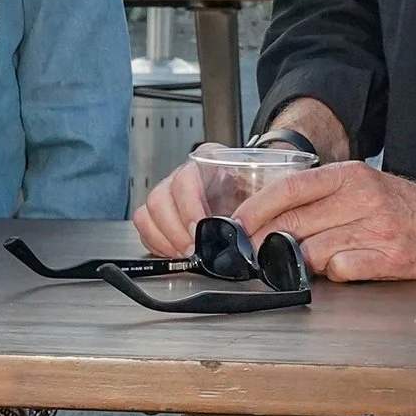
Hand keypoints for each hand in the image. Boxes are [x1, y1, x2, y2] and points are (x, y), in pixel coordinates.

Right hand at [132, 96, 345, 254]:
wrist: (260, 186)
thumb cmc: (264, 186)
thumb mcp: (269, 187)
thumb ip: (262, 204)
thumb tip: (255, 232)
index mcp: (208, 160)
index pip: (185, 178)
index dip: (189, 206)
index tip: (199, 229)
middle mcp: (184, 173)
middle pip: (160, 197)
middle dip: (175, 230)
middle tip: (193, 250)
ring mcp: (171, 192)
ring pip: (149, 212)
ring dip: (165, 238)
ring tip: (187, 254)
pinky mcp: (165, 212)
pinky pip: (146, 226)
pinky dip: (157, 243)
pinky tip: (177, 253)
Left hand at [234, 159, 415, 282]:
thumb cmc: (409, 208)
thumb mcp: (365, 187)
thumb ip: (324, 199)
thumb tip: (274, 220)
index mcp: (350, 177)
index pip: (288, 189)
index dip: (254, 210)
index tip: (234, 227)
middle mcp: (362, 198)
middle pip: (293, 222)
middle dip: (262, 243)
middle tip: (249, 257)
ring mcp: (377, 228)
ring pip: (313, 250)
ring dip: (298, 263)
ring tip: (303, 265)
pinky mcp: (391, 257)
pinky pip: (343, 269)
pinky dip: (333, 273)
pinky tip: (341, 269)